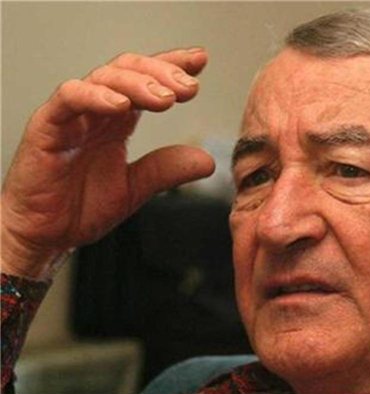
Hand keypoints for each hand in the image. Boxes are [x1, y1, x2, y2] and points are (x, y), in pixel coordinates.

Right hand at [1, 48, 214, 277]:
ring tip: (165, 98)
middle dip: (162, 73)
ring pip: (104, 78)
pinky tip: (121, 105)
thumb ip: (166, 170)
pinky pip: (69, 98)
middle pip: (129, 71)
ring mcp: (72, 116)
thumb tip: (207, 161)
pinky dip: (95, 96)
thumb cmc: (81, 208)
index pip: (146, 81)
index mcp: (117, 121)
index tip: (200, 62)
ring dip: (138, 83)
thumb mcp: (135, 188)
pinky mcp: (48, 126)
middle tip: (189, 88)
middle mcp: (96, 111)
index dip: (171, 67)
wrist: (45, 236)